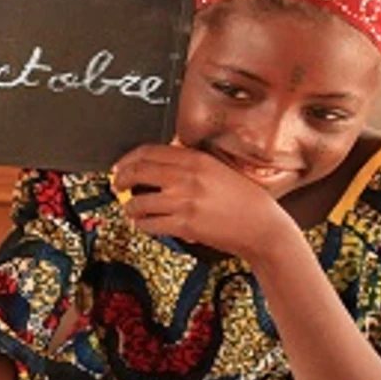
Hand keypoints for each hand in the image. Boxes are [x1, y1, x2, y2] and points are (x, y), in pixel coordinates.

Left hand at [112, 143, 295, 262]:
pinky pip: (150, 223)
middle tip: (117, 185)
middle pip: (138, 171)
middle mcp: (188, 177)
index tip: (121, 165)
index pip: (149, 151)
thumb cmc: (244, 200)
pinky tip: (143, 223)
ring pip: (139, 201)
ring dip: (129, 206)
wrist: (263, 227)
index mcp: (196, 159)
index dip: (128, 158)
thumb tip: (161, 161)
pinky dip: (141, 224)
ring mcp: (185, 201)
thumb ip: (192, 163)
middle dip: (121, 179)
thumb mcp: (219, 170)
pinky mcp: (185, 224)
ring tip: (131, 209)